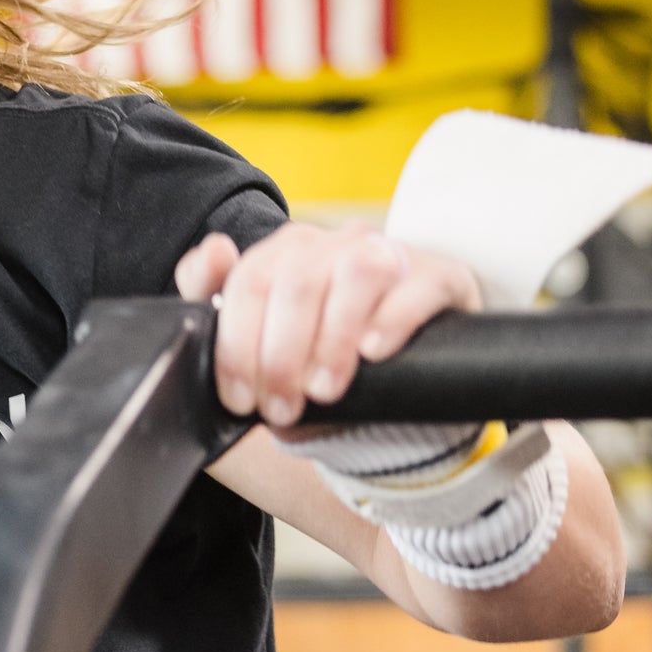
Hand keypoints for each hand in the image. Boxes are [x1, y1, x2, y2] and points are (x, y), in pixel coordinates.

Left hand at [175, 223, 482, 429]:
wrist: (403, 379)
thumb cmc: (321, 359)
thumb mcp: (266, 345)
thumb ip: (221, 303)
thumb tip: (213, 251)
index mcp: (287, 252)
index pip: (250, 281)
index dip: (237, 344)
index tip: (240, 398)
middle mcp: (335, 244)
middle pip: (297, 283)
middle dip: (281, 355)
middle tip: (282, 408)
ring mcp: (390, 254)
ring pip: (356, 272)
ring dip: (333, 338)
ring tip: (325, 390)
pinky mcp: (438, 278)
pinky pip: (417, 286)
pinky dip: (391, 319)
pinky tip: (374, 353)